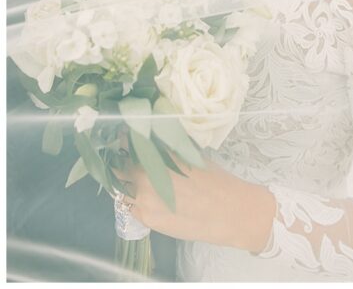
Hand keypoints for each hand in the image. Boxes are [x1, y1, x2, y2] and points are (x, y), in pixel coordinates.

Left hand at [117, 157, 276, 252]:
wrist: (228, 211)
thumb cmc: (216, 180)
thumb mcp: (191, 157)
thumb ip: (167, 152)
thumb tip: (151, 144)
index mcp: (159, 155)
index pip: (127, 145)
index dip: (123, 143)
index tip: (124, 140)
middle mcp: (145, 175)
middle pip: (118, 168)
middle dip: (121, 164)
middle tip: (127, 162)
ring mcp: (142, 198)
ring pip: (121, 189)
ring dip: (125, 183)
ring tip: (137, 182)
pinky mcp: (145, 217)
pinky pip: (130, 206)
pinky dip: (134, 200)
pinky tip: (148, 198)